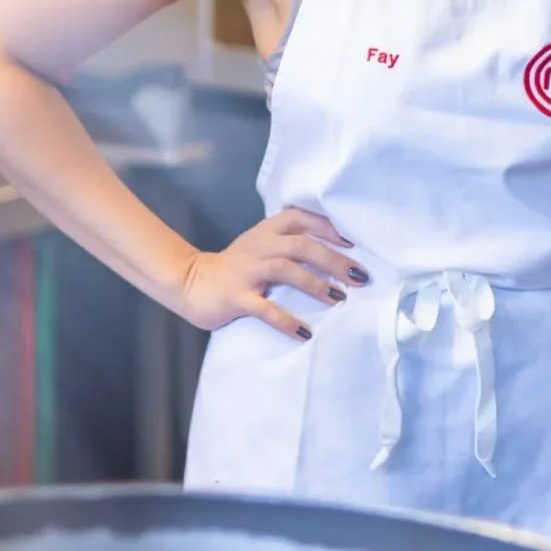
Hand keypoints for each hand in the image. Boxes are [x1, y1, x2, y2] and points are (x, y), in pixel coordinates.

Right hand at [177, 208, 366, 339]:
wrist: (192, 283)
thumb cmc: (237, 266)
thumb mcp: (262, 245)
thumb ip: (290, 242)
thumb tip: (337, 252)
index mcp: (267, 231)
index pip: (301, 218)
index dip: (329, 228)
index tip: (355, 241)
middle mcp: (258, 247)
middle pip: (301, 245)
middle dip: (333, 259)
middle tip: (359, 276)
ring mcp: (246, 271)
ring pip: (285, 270)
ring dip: (315, 284)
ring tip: (339, 298)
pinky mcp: (236, 297)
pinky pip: (264, 309)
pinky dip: (286, 321)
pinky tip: (305, 332)